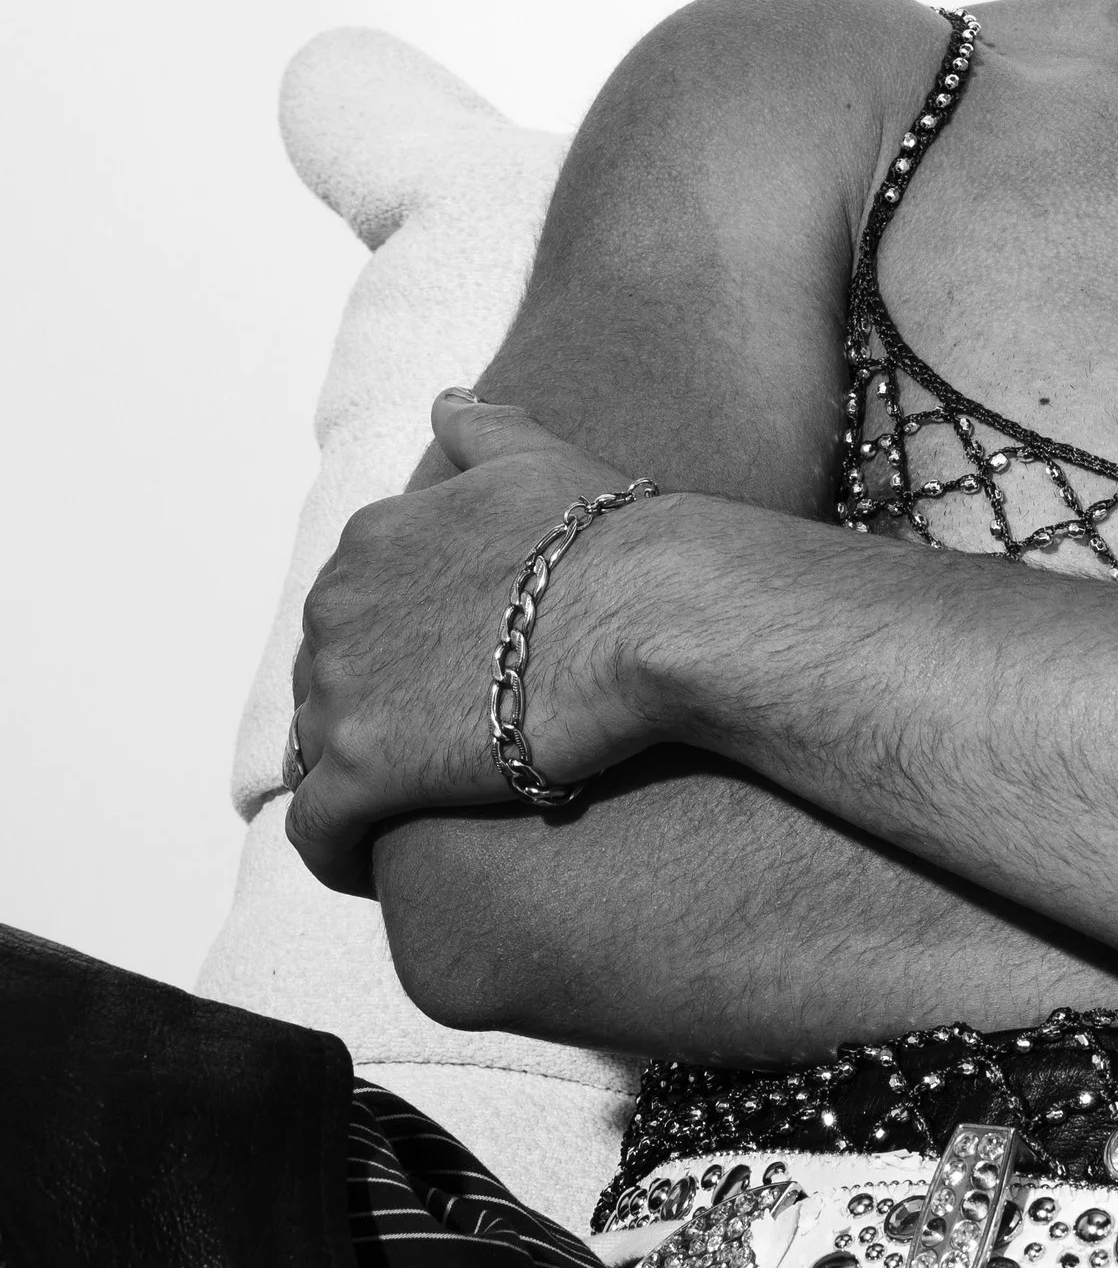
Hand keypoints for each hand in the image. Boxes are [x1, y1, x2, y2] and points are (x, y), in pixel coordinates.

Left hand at [285, 393, 662, 891]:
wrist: (654, 612)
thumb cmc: (617, 539)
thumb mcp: (540, 457)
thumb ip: (483, 427)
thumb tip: (448, 399)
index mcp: (372, 540)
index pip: (351, 613)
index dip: (394, 653)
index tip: (442, 683)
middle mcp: (335, 607)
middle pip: (326, 683)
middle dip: (370, 716)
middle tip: (442, 753)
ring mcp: (341, 689)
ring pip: (317, 755)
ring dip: (356, 784)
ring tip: (417, 814)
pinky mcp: (362, 771)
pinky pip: (314, 834)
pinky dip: (336, 854)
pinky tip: (371, 868)